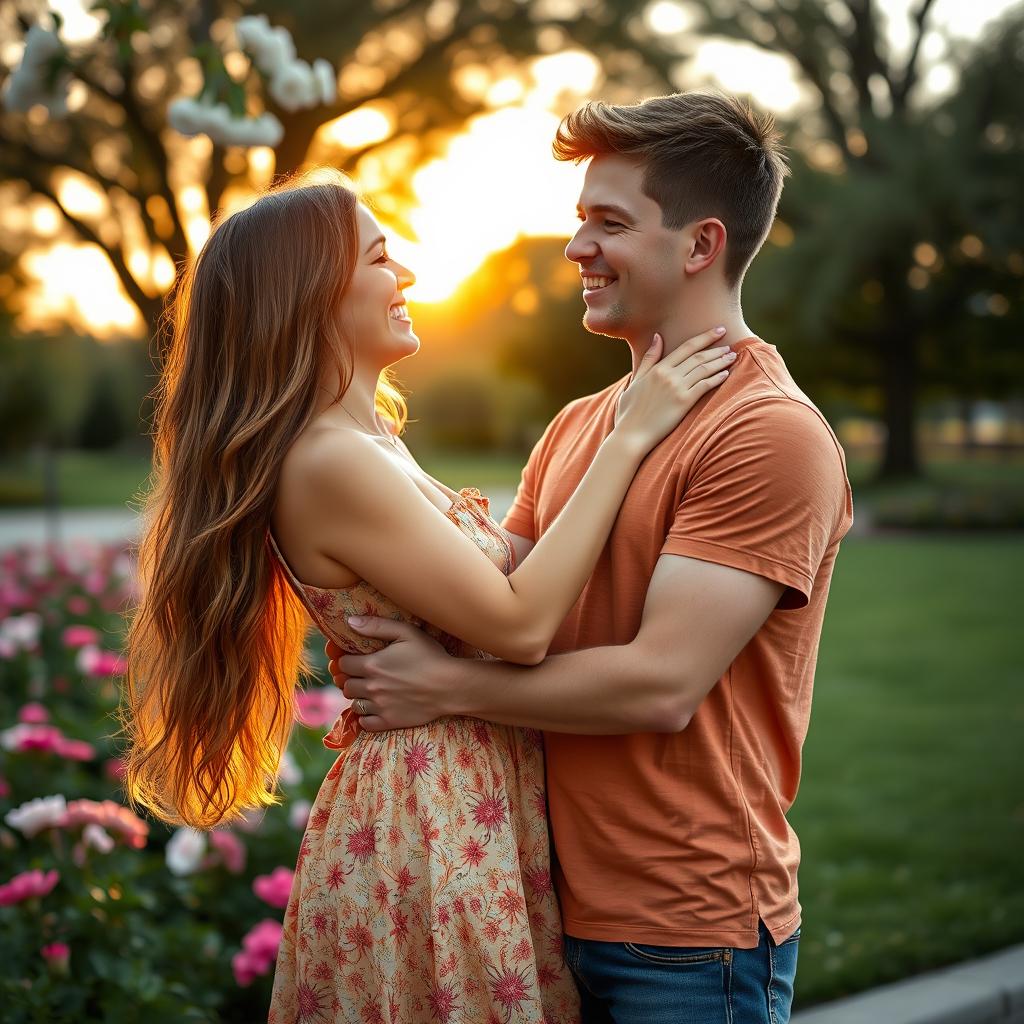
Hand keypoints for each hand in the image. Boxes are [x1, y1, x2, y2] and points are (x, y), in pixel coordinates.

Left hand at [325, 618, 456, 730]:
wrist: (450, 686)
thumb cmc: (431, 656)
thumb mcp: (407, 632)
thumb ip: (376, 626)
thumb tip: (350, 621)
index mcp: (372, 665)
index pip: (343, 665)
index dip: (347, 661)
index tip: (356, 660)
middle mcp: (371, 687)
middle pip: (346, 686)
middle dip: (352, 679)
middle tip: (365, 676)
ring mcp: (379, 706)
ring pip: (354, 704)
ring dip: (359, 697)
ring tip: (371, 692)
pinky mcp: (389, 721)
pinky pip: (365, 723)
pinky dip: (366, 717)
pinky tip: (376, 708)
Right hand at [613, 327, 733, 450]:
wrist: (631, 434)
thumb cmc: (630, 411)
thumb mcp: (636, 380)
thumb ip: (649, 358)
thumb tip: (658, 336)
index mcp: (657, 369)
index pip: (686, 347)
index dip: (704, 337)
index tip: (718, 330)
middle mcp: (669, 375)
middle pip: (698, 357)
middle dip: (716, 348)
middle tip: (730, 344)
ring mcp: (677, 388)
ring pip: (704, 369)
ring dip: (720, 362)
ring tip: (731, 357)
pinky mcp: (684, 403)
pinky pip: (705, 386)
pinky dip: (717, 378)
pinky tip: (726, 375)